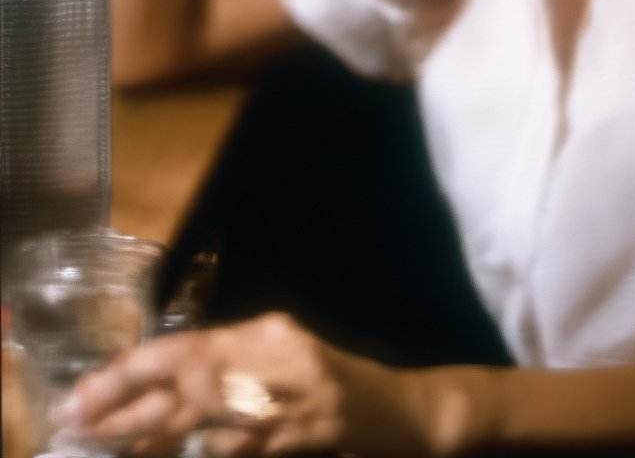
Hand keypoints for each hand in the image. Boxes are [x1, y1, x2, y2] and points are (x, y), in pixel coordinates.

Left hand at [55, 313, 442, 457]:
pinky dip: (206, 456)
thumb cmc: (342, 387)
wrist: (409, 413)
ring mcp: (292, 400)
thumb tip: (171, 381)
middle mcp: (276, 359)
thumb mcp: (287, 359)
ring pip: (206, 423)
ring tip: (110, 447)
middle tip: (78, 421)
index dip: (131, 370)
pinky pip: (240, 450)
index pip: (185, 348)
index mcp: (266, 335)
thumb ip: (237, 363)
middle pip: (187, 381)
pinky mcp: (306, 436)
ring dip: (153, 441)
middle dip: (127, 405)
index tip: (86, 393)